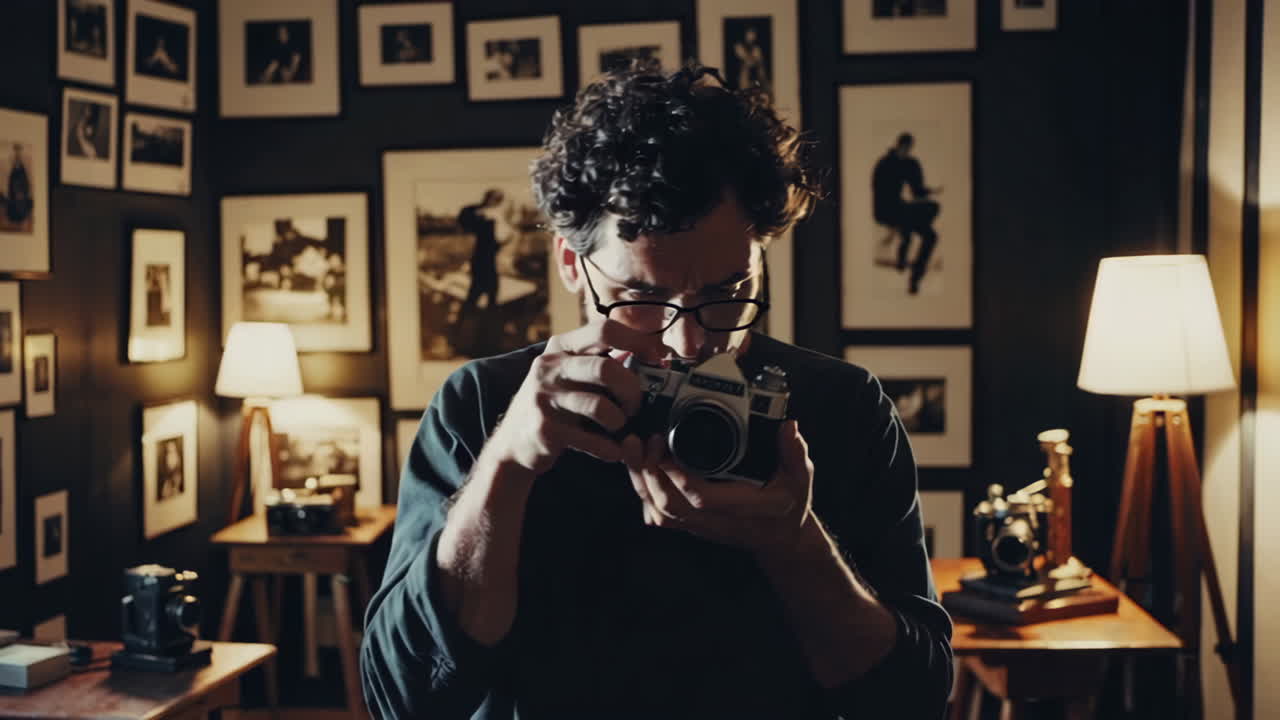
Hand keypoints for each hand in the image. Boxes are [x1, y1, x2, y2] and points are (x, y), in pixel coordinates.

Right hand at [485, 320, 661, 474]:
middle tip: (636, 406)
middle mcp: (550, 367)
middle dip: (631, 390)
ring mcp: (544, 398)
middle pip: (606, 369)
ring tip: (621, 428)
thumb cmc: (555, 405)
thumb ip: (602, 363)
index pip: (604, 330)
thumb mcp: (570, 375)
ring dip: (621, 421)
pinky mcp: (546, 429)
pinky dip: (610, 449)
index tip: (659, 357)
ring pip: (600, 406)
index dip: (638, 341)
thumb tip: (649, 356)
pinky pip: (591, 440)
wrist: (514, 443)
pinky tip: (613, 450)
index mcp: (561, 347)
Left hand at [626, 419, 814, 554]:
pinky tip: (639, 470)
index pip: (702, 498)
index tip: (666, 447)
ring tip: (634, 448)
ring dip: (641, 480)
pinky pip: (658, 515)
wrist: (781, 541)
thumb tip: (788, 427)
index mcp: (742, 509)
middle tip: (646, 439)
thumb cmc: (788, 508)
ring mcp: (699, 524)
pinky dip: (643, 493)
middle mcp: (715, 520)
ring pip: (659, 511)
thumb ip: (795, 454)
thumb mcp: (800, 480)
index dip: (679, 476)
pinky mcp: (690, 524)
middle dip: (649, 472)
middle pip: (669, 505)